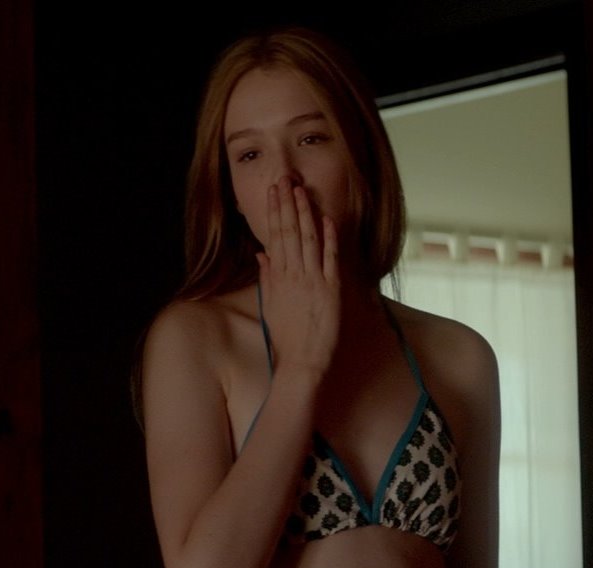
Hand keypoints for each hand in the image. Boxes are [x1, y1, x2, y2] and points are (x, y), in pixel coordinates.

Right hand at [255, 178, 339, 378]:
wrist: (302, 360)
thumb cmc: (286, 336)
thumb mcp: (269, 304)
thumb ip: (266, 277)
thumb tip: (261, 255)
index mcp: (277, 276)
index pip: (275, 236)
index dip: (274, 212)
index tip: (273, 192)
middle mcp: (293, 274)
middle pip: (289, 232)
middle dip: (287, 205)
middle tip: (285, 181)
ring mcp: (312, 280)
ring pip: (308, 239)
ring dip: (305, 214)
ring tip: (301, 192)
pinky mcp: (331, 288)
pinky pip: (329, 258)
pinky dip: (329, 238)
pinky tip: (326, 219)